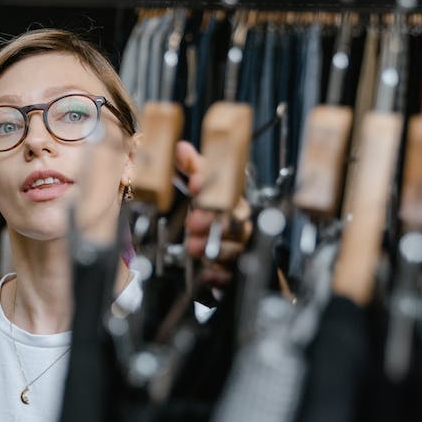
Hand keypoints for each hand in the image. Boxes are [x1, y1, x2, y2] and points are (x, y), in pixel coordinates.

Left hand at [175, 141, 251, 286]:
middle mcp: (240, 223)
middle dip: (213, 220)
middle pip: (234, 220)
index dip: (209, 184)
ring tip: (193, 246)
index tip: (194, 184)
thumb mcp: (201, 191)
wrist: (223, 251)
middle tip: (193, 222)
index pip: (226, 189)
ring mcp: (240, 247)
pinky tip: (207, 273)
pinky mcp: (234, 270)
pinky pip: (231, 273)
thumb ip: (193, 170)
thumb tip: (182, 148)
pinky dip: (219, 274)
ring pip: (235, 246)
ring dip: (213, 246)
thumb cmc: (213, 216)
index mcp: (233, 201)